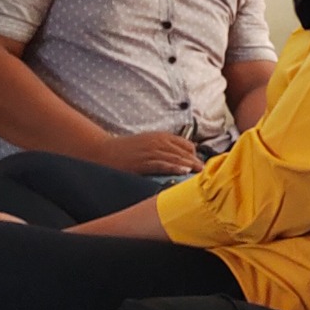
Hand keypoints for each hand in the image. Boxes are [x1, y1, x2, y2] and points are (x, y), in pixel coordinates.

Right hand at [87, 132, 203, 175]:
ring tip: (200, 172)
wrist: (102, 152)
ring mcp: (151, 151)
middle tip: (207, 172)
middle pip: (184, 152)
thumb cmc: (125, 150)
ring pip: (176, 158)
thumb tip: (179, 160)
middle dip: (196, 161)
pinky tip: (184, 172)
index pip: (186, 145)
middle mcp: (158, 142)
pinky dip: (174, 167)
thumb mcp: (147, 143)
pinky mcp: (143, 162)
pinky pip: (162, 164)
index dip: (194, 155)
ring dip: (189, 165)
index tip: (200, 165)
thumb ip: (163, 149)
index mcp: (161, 137)